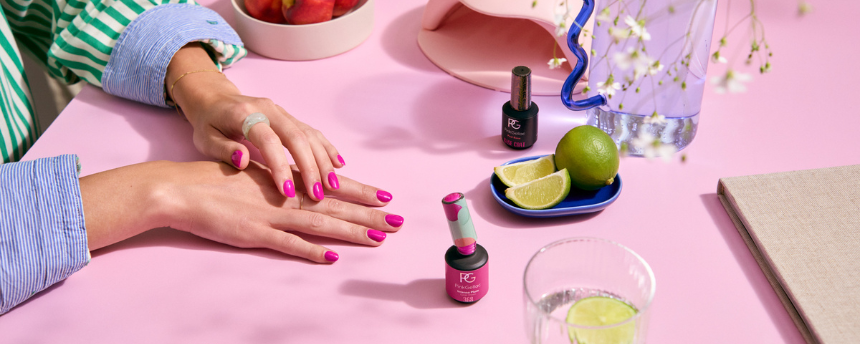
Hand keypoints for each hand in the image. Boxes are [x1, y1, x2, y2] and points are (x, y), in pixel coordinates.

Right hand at [81, 160, 401, 262]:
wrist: (181, 189)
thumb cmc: (214, 180)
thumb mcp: (254, 176)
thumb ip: (279, 182)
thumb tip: (300, 186)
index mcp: (286, 182)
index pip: (331, 187)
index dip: (360, 192)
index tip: (386, 196)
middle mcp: (285, 197)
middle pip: (336, 206)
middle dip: (369, 213)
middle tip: (399, 219)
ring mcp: (273, 216)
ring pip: (321, 224)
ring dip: (352, 231)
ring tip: (380, 236)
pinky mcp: (256, 234)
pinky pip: (289, 244)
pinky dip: (312, 250)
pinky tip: (333, 256)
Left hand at [166, 43, 342, 201]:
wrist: (214, 99)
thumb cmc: (208, 124)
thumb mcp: (204, 138)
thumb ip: (222, 150)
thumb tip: (241, 160)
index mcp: (245, 114)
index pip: (268, 140)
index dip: (279, 166)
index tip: (287, 193)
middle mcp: (268, 109)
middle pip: (297, 137)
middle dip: (310, 167)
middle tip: (318, 194)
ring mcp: (282, 111)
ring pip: (309, 135)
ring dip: (323, 160)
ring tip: (333, 185)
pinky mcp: (290, 117)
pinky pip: (313, 132)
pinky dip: (327, 148)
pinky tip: (339, 164)